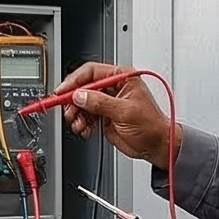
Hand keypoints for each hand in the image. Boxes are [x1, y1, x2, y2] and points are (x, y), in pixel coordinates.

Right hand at [51, 61, 178, 165]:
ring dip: (76, 114)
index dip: (75, 81)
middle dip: (73, 100)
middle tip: (69, 111)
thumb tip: (80, 95)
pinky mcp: (103, 116)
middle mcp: (112, 88)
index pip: (91, 72)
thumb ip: (100, 103)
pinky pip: (85, 116)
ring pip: (81, 103)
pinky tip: (85, 129)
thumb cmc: (151, 126)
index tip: (63, 91)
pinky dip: (81, 123)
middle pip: (83, 87)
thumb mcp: (125, 111)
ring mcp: (107, 102)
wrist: (156, 146)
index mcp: (122, 78)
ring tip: (79, 124)